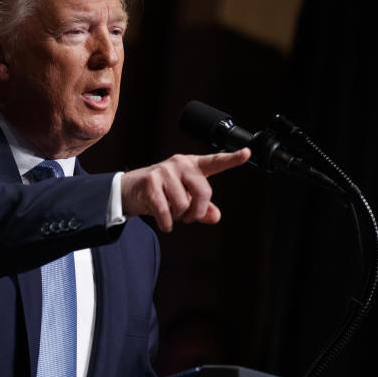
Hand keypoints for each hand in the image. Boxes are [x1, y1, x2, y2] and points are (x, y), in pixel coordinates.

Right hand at [120, 148, 250, 231]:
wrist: (130, 190)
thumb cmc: (162, 193)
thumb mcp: (185, 200)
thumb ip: (203, 208)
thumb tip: (215, 216)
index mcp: (193, 166)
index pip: (215, 162)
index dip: (232, 158)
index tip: (247, 153)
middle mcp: (181, 163)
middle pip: (204, 192)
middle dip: (197, 212)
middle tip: (188, 217)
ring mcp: (165, 171)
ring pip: (183, 205)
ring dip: (178, 217)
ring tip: (170, 212)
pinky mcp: (151, 182)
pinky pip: (166, 211)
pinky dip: (167, 223)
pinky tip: (164, 222)